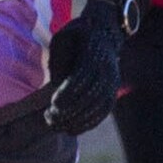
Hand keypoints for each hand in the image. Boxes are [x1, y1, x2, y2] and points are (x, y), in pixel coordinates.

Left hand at [41, 9, 128, 137]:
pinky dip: (89, 123)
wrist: (105, 33)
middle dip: (70, 111)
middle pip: (91, 95)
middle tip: (49, 118)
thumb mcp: (63, 37)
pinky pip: (103, 111)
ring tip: (57, 126)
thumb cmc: (77, 35)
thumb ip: (59, 58)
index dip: (68, 93)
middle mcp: (107, 69)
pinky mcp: (113, 92)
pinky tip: (72, 129)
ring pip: (98, 107)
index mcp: (93, 53)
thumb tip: (57, 83)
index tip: (53, 104)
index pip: (82, 78)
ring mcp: (113, 82)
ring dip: (78, 120)